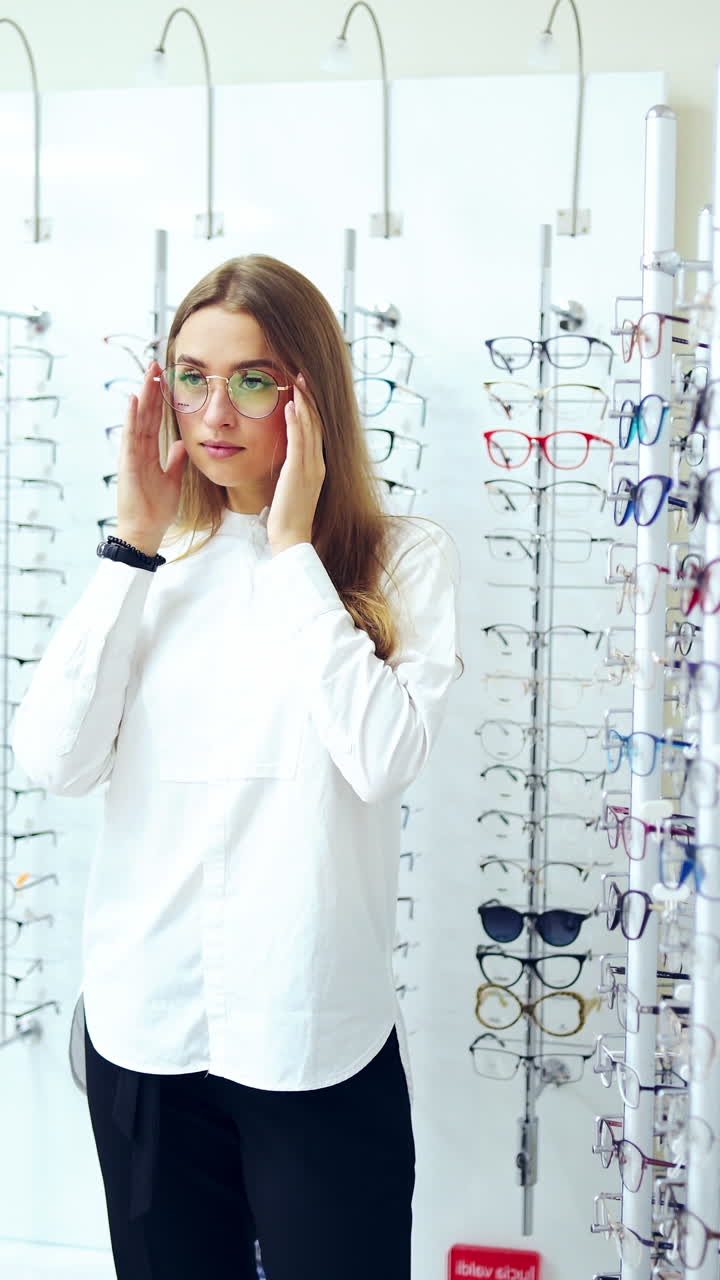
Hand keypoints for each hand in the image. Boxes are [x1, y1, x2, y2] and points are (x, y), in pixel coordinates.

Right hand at [116, 360, 187, 544]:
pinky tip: (134, 400)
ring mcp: (132, 455)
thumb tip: (182, 444)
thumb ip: (176, 460)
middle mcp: (139, 449)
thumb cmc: (156, 508)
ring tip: (147, 373)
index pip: (155, 419)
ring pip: (138, 418)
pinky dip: (131, 418)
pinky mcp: (128, 464)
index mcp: (149, 452)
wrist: (146, 529)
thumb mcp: (173, 479)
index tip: (164, 379)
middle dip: (151, 389)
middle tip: (155, 364)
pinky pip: (130, 437)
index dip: (159, 399)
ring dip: (142, 395)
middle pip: (145, 413)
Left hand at [267, 373, 325, 554]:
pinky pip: (298, 442)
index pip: (316, 431)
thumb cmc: (288, 517)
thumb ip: (292, 472)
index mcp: (317, 467)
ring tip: (297, 381)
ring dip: (304, 402)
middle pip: (316, 423)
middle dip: (310, 397)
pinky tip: (291, 405)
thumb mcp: (292, 489)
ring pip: (309, 428)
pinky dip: (296, 422)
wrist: (291, 538)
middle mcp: (317, 464)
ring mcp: (310, 468)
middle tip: (302, 374)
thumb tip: (286, 461)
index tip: (304, 388)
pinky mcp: (298, 472)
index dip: (312, 408)